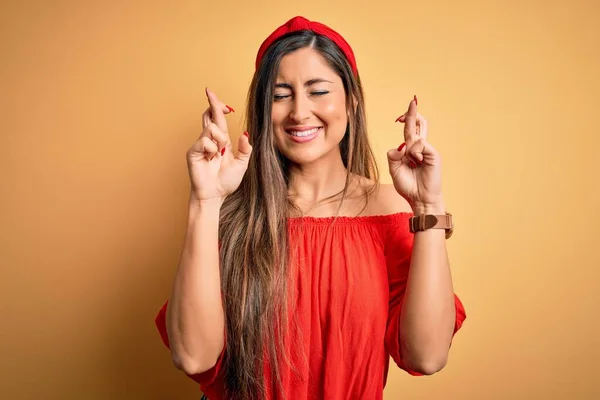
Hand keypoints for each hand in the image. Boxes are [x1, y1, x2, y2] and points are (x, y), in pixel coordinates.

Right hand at [186, 87, 251, 202]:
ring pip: (211, 127)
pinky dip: (211, 148)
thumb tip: (245, 133)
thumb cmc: (226, 182)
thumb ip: (245, 149)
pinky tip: (211, 157)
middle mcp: (209, 140)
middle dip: (212, 102)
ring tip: (219, 153)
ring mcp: (200, 145)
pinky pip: (204, 140)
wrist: (215, 195)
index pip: (218, 119)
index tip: (220, 100)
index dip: (218, 106)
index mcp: (221, 141)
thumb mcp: (242, 164)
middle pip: (209, 115)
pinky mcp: (193, 152)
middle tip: (209, 91)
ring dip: (219, 138)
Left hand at [386, 96, 444, 213]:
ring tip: (413, 162)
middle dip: (412, 113)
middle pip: (417, 125)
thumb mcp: (394, 170)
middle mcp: (420, 148)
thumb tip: (398, 146)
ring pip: (414, 136)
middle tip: (412, 101)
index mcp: (410, 150)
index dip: (406, 120)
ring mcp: (427, 150)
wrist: (420, 199)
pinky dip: (415, 152)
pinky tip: (417, 161)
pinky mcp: (434, 154)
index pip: (409, 130)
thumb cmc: (408, 186)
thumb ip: (392, 157)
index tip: (399, 116)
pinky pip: (420, 144)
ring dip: (409, 148)